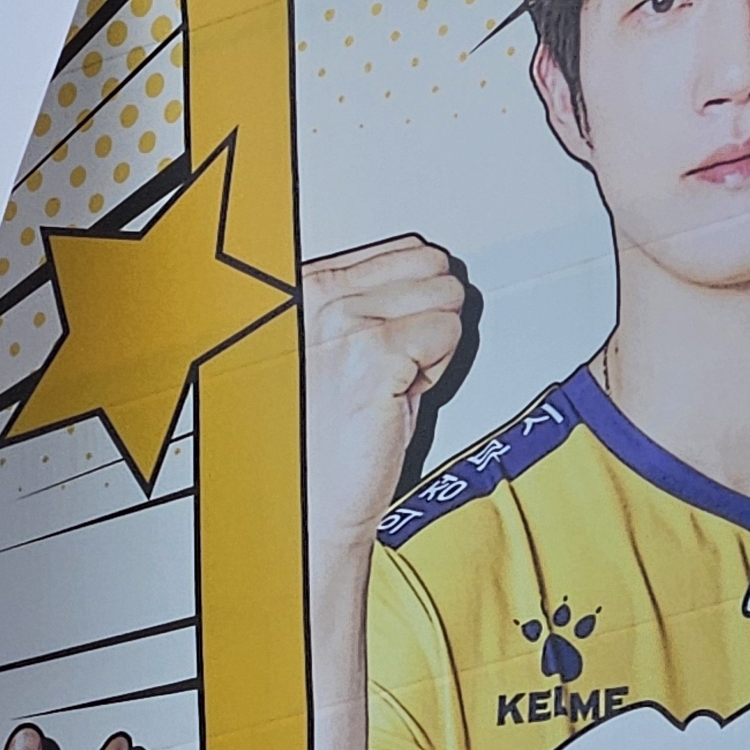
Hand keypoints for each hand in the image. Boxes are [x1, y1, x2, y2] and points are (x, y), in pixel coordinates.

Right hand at [302, 235, 473, 563]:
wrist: (308, 500)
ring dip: (433, 345)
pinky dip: (436, 371)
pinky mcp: (375, 354)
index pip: (404, 249)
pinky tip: (398, 396)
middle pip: (433, 265)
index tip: (383, 342)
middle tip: (391, 366)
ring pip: (448, 297)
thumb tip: (425, 266)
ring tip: (391, 382)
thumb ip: (369, 298)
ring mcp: (342, 324)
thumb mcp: (333, 350)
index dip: (411, 301)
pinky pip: (448, 333)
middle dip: (426, 317)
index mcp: (301, 288)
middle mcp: (314, 298)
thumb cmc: (319, 436)